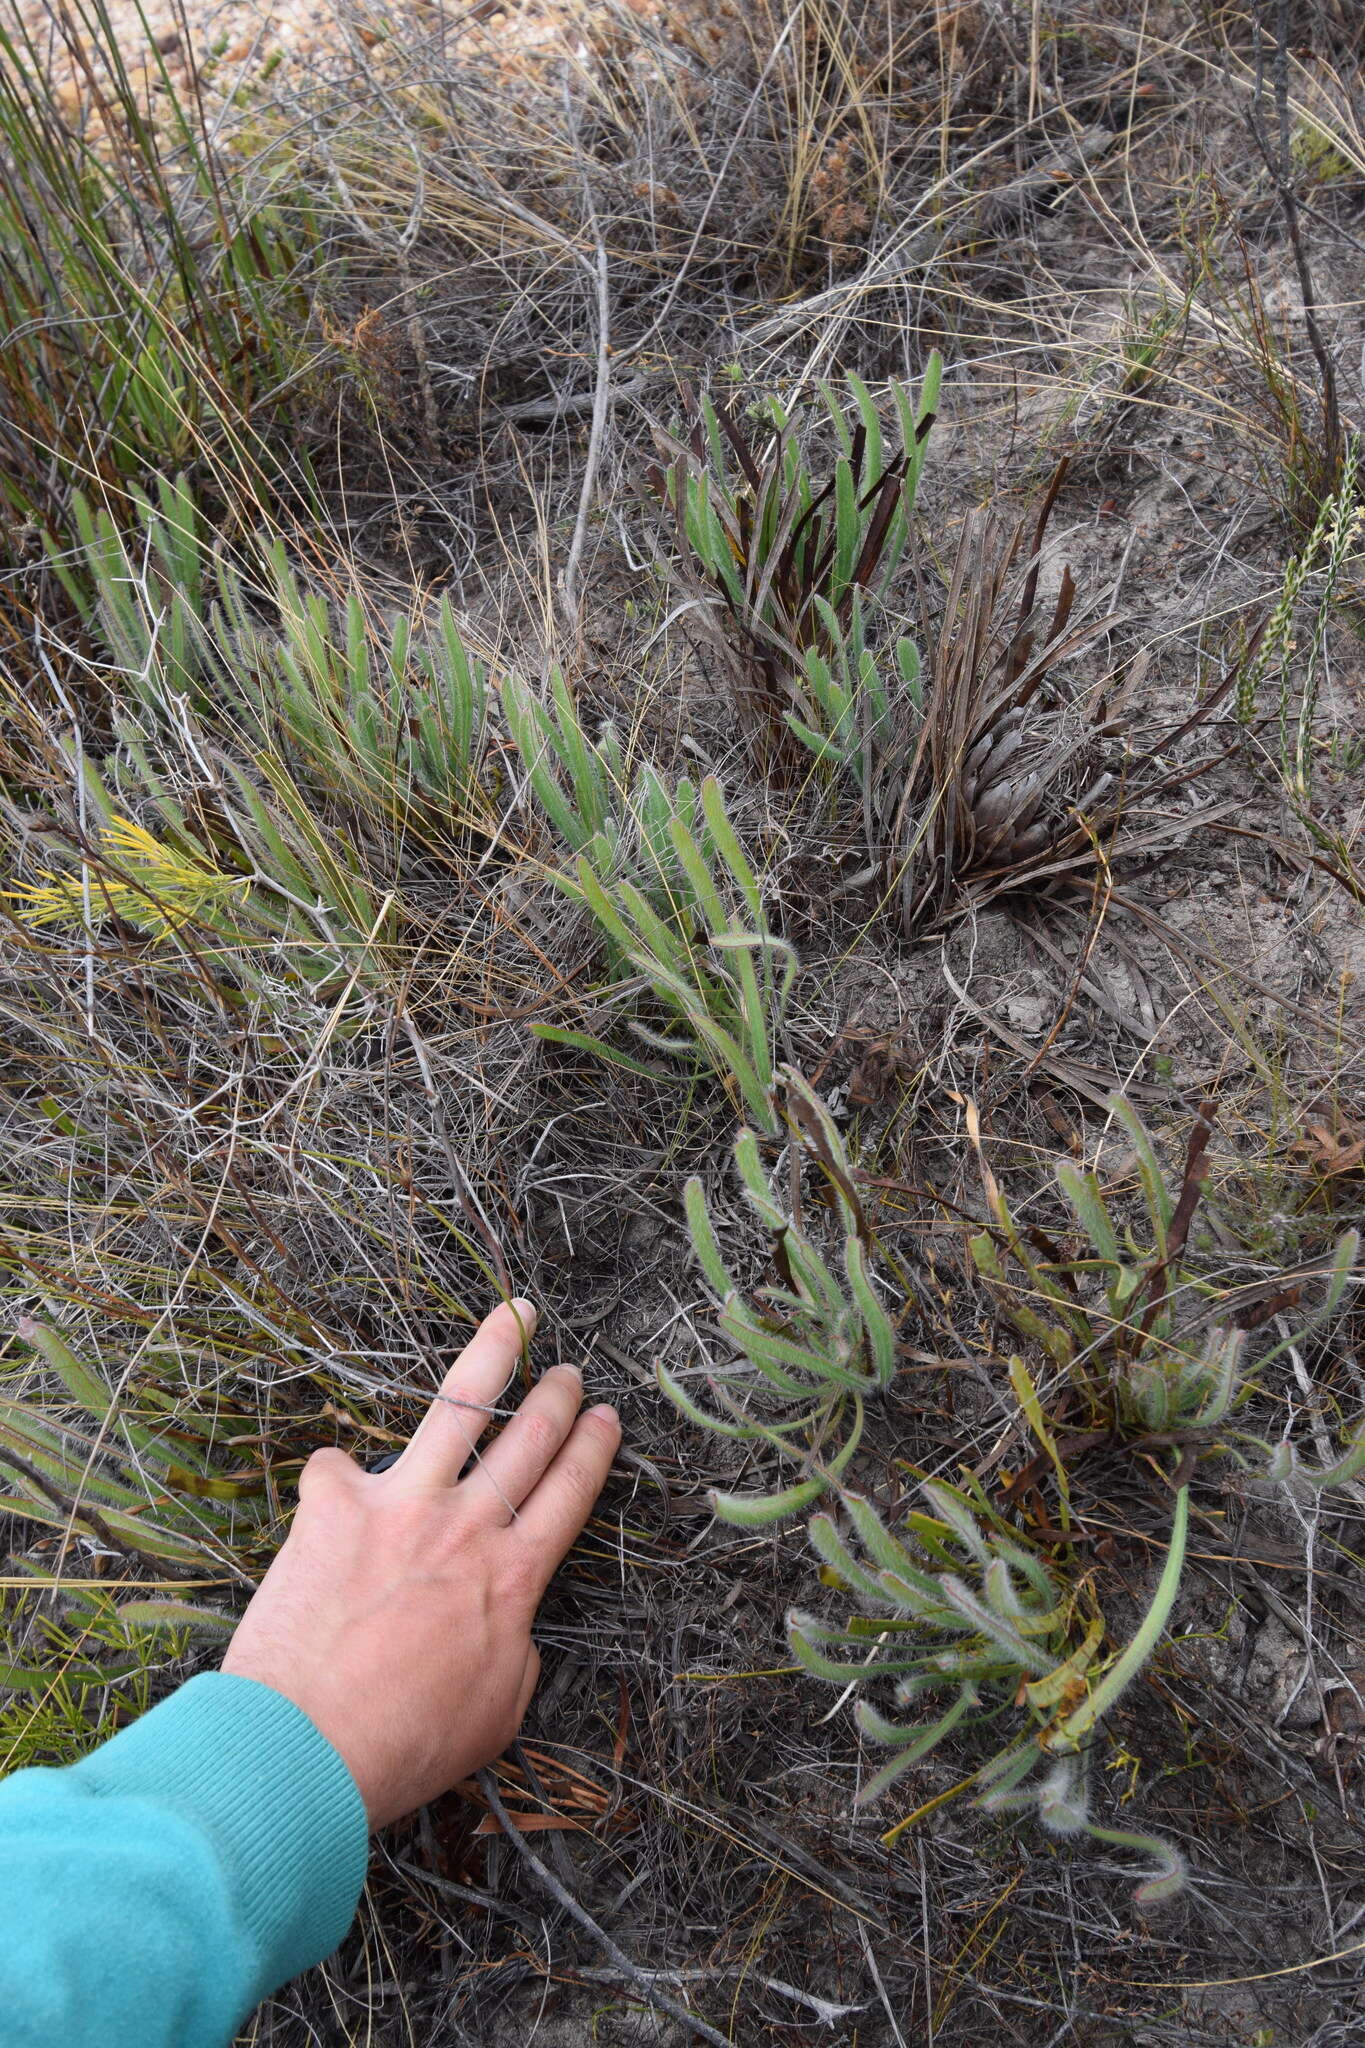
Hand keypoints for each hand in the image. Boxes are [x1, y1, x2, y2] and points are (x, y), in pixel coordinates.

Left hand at [221, 1301, 619, 1826]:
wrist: (308, 1749)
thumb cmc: (403, 1747)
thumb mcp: (497, 1714)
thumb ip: (514, 1654)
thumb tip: (507, 1626)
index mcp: (513, 1578)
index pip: (570, 1494)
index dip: (594, 1450)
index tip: (607, 1419)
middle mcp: (466, 1526)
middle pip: (530, 1438)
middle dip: (557, 1397)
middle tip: (571, 1373)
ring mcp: (401, 1504)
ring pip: (461, 1403)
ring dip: (495, 1351)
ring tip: (515, 1317)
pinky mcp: (333, 1505)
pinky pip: (335, 1466)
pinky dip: (336, 1475)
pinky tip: (332, 1483)